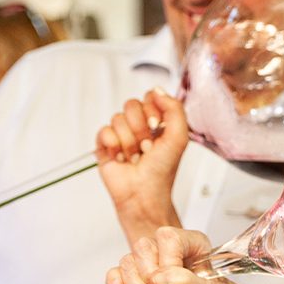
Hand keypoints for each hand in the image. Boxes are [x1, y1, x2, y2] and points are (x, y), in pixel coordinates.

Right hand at [95, 90, 188, 238]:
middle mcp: (138, 125)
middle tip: (147, 148)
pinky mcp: (104, 145)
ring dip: (129, 142)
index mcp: (157, 120)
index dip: (153, 112)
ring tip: (135, 157)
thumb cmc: (162, 170)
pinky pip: (104, 131)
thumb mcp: (179, 137)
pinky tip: (121, 159)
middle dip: (141, 129)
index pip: (149, 97)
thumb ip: (174, 108)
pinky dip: (114, 146)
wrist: (144, 194)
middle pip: (131, 105)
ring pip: (117, 119)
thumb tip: (156, 90)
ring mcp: (120, 134)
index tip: (159, 129)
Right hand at [107, 226, 255, 283]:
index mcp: (193, 244)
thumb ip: (186, 283)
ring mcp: (155, 267)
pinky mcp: (143, 283)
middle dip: (147, 274)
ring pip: (129, 261)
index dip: (166, 261)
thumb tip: (160, 277)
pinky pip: (119, 274)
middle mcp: (172, 252)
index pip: (169, 238)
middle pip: (144, 247)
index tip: (174, 282)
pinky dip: (116, 281)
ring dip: (134, 282)